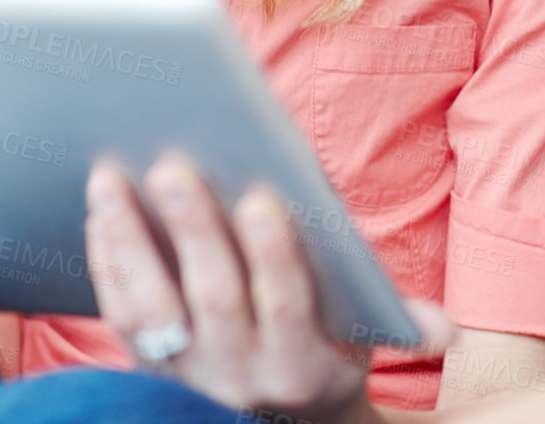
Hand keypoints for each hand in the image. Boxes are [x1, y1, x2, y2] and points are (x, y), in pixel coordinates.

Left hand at [84, 154, 455, 423]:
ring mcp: (186, 378)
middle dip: (193, 229)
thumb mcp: (368, 342)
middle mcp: (240, 379)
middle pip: (213, 297)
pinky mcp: (145, 367)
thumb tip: (446, 336)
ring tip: (112, 176)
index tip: (261, 197)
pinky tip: (99, 210)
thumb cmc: (329, 348)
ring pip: (151, 309)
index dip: (274, 253)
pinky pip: (118, 315)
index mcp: (304, 367)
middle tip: (172, 165)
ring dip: (130, 240)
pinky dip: (106, 260)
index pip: (287, 305)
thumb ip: (402, 325)